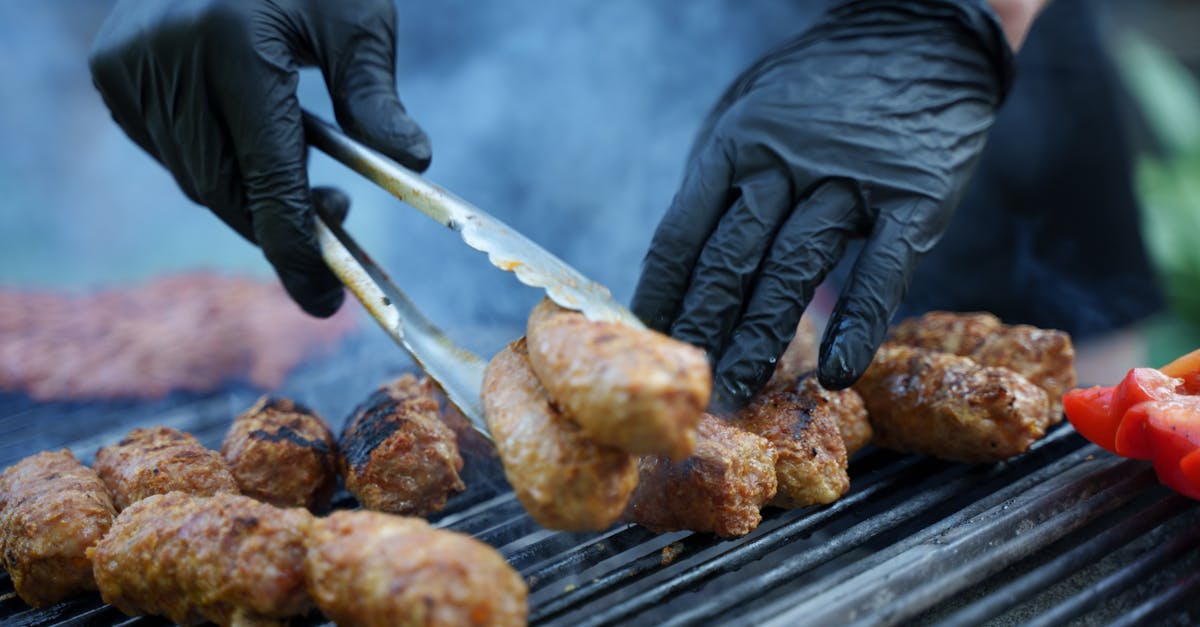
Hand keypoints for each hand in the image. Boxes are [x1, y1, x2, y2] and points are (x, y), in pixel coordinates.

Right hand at [88, 0, 430, 316]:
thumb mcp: (356, 13)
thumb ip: (374, 93)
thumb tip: (415, 164)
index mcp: (232, 45)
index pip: (267, 180)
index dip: (299, 251)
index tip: (327, 301)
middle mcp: (166, 61)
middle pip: (227, 192)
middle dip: (281, 226)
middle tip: (339, 225)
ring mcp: (130, 70)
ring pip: (198, 180)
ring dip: (251, 198)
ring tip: (313, 189)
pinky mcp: (114, 74)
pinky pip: (172, 154)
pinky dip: (219, 167)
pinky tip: (257, 150)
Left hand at [632, 0, 1013, 407]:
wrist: (924, 33)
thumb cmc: (825, 81)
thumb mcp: (751, 106)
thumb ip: (719, 174)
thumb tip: (683, 252)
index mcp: (736, 142)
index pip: (681, 233)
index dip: (660, 294)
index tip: (646, 341)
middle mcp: (783, 161)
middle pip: (730, 260)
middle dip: (703, 327)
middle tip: (687, 382)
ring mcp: (849, 180)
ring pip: (792, 270)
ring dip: (762, 337)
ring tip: (739, 389)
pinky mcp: (913, 197)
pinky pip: (882, 272)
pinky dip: (859, 325)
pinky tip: (837, 371)